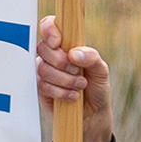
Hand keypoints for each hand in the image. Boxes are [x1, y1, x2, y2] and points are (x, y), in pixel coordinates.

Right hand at [33, 14, 116, 141]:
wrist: (92, 115)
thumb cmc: (96, 88)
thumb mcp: (101, 71)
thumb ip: (91, 57)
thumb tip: (74, 53)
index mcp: (66, 45)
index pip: (49, 26)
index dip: (49, 30)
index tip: (59, 43)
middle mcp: (52, 56)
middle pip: (43, 48)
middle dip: (61, 62)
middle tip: (78, 71)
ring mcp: (44, 72)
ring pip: (43, 68)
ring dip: (65, 79)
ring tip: (80, 86)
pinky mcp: (40, 89)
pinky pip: (43, 85)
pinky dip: (61, 92)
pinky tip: (73, 96)